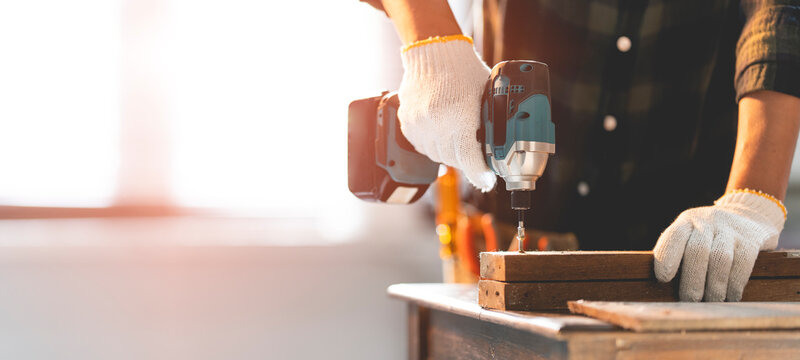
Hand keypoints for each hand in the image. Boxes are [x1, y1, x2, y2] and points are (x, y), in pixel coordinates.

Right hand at [397, 37, 495, 190]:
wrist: (434, 51)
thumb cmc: (464, 70)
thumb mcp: (486, 95)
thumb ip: (490, 122)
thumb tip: (497, 148)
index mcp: (460, 117)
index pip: (469, 159)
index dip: (480, 175)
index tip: (487, 182)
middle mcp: (436, 124)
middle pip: (453, 160)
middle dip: (467, 161)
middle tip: (476, 156)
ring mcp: (419, 124)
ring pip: (436, 155)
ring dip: (449, 153)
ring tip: (458, 140)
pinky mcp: (407, 122)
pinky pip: (422, 146)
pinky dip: (433, 144)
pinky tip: (442, 133)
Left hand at [653, 190, 785, 301]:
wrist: (748, 216)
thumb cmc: (709, 238)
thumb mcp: (691, 236)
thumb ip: (678, 254)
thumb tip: (665, 287)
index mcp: (687, 222)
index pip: (674, 236)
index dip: (666, 257)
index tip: (663, 279)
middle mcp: (708, 221)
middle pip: (698, 251)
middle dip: (692, 280)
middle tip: (689, 301)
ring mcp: (731, 229)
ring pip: (720, 259)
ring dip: (714, 286)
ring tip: (710, 302)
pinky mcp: (752, 238)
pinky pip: (743, 263)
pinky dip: (735, 284)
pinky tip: (731, 297)